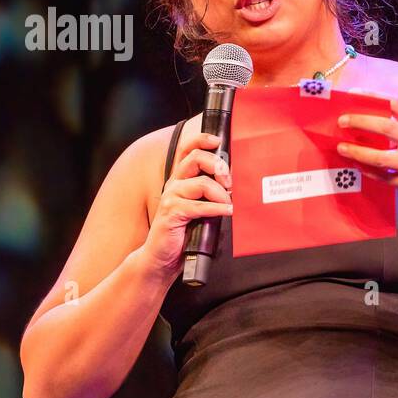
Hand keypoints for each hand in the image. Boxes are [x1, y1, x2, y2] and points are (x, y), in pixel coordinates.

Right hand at [141, 132, 233, 274]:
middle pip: (196, 159)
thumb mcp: (199, 208)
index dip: (201, 140)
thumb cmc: (183, 233)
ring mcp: (171, 198)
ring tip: (229, 204)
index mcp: (180, 179)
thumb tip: (235, 185)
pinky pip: (199, 206)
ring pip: (201, 183)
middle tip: (229, 181)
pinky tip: (227, 213)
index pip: (187, 151)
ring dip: (221, 194)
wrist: (162, 257)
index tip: (217, 140)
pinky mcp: (171, 213)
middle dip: (218, 166)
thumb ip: (211, 195)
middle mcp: (174, 184)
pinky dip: (217, 209)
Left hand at [335, 91, 397, 208]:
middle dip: (361, 122)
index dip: (374, 97)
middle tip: (342, 121)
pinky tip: (356, 165)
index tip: (353, 95)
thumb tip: (366, 113)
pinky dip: (368, 171)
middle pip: (388, 128)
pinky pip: (384, 177)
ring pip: (382, 158)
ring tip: (342, 148)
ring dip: (358, 152)